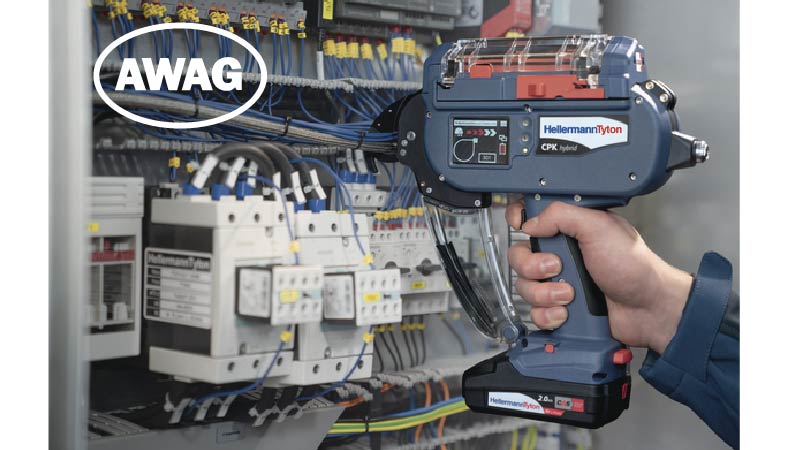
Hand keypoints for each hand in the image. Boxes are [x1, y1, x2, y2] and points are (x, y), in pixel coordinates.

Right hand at [506, 201, 692, 353]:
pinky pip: (535, 313)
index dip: (519, 222)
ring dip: (544, 293)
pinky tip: (567, 312)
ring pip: (525, 287)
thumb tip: (531, 221)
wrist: (648, 309)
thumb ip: (562, 215)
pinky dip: (548, 314)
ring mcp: (558, 283)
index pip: (531, 218)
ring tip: (569, 295)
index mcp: (569, 229)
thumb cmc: (633, 266)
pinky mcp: (559, 308)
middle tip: (557, 268)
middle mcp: (560, 254)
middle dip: (533, 266)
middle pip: (520, 256)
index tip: (523, 229)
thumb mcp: (599, 228)